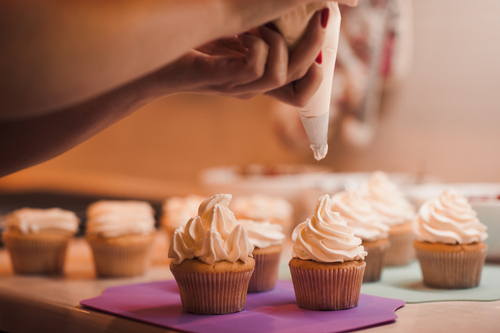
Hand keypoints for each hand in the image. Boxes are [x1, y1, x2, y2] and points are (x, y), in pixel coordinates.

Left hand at [149, 9, 326, 106]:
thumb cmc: (192, 43)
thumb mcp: (236, 33)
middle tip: (319, 15)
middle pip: (302, 82)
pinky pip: (255, 68)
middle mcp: (253, 87)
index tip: (323, 37)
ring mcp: (237, 86)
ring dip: (278, 41)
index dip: (319, 71)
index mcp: (259, 79)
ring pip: (280, 75)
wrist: (152, 58)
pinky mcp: (220, 78)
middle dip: (315, 46)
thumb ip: (262, 30)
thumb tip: (292, 9)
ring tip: (258, 25)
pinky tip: (241, 33)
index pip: (300, 92)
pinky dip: (256, 44)